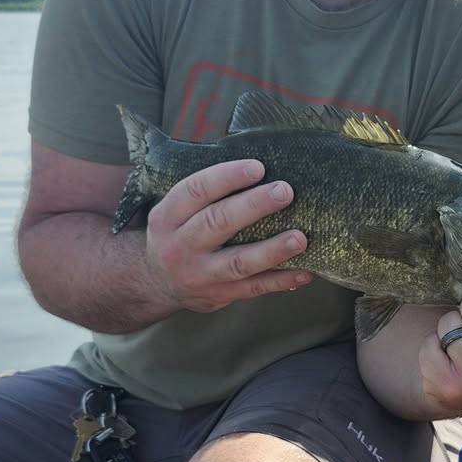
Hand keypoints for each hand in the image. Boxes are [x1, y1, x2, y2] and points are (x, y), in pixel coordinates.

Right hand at [142, 159, 311, 311]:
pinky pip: (253, 289)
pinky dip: (281, 281)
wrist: (156, 284)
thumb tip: (260, 166)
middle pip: (217, 223)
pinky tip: (305, 271)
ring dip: (272, 250)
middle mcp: (180, 246)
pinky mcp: (219, 296)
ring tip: (300, 238)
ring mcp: (200, 274)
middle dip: (254, 206)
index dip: (227, 177)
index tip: (258, 167)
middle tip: (285, 191)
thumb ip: (205, 194)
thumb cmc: (178, 234)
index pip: (195, 191)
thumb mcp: (174, 212)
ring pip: (238, 262)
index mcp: (167, 217)